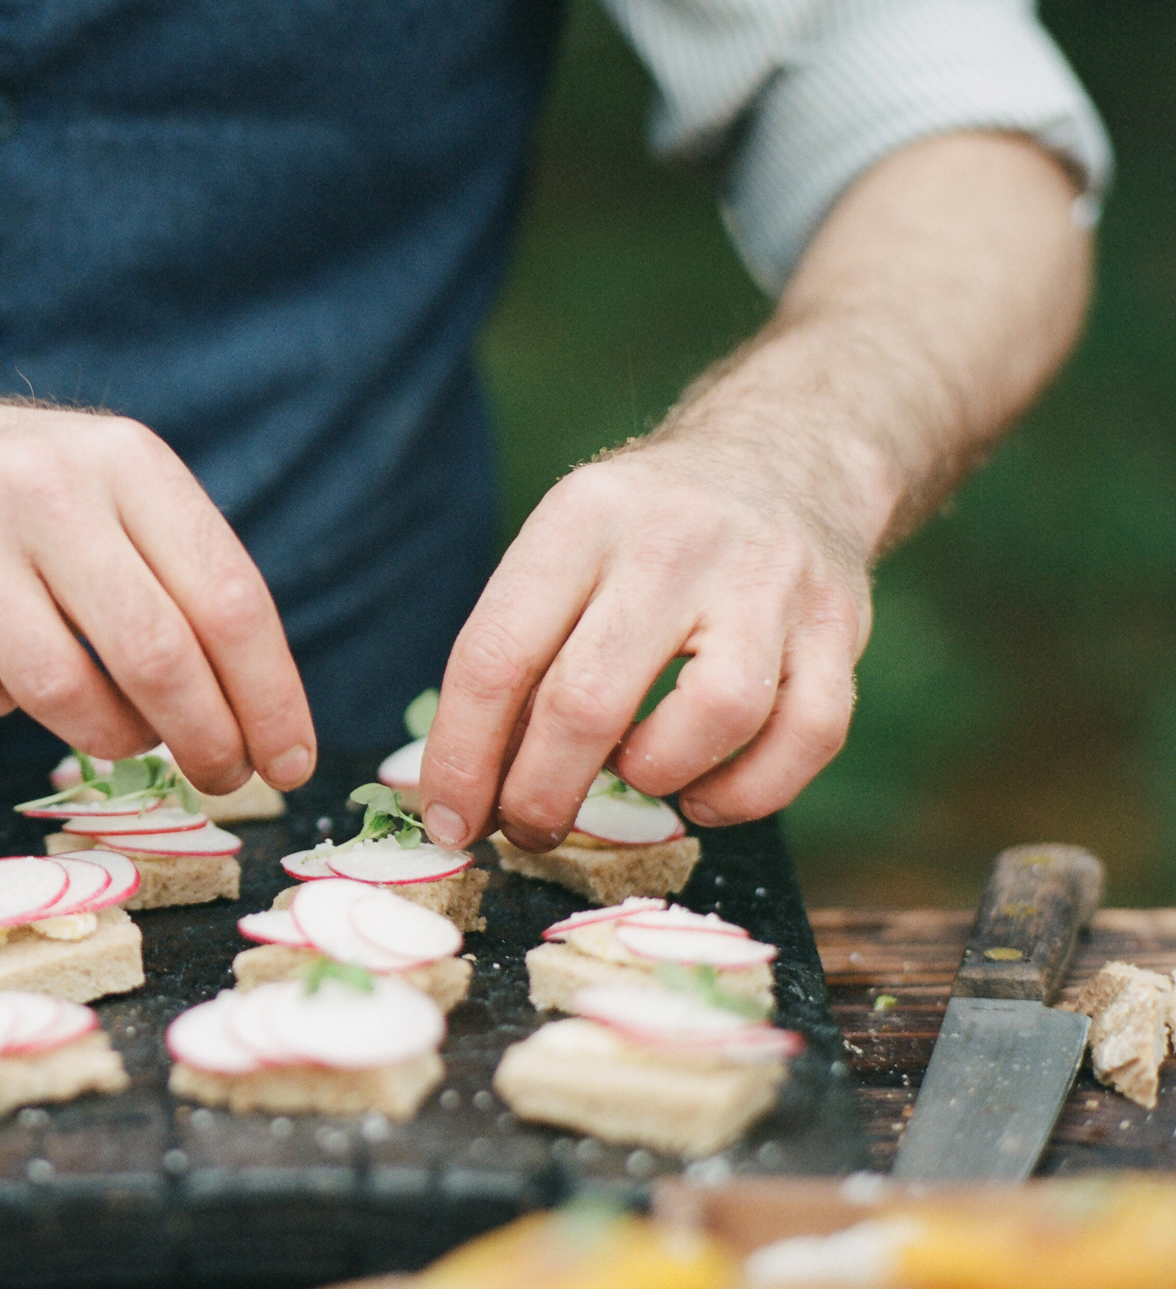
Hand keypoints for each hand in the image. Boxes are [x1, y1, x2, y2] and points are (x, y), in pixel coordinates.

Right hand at [0, 389, 317, 795]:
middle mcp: (43, 481)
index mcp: (123, 457)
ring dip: (105, 735)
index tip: (290, 759)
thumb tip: (257, 719)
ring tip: (115, 728)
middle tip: (220, 776)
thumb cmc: (18, 495)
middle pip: (155, 654)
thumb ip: (177, 577)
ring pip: (60, 690)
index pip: (226, 596)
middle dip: (205, 739)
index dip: (270, 695)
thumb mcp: (108, 491)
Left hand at [417, 430, 876, 850]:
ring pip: (713, 719)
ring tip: (631, 778)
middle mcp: (673, 542)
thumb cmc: (639, 536)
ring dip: (655, 780)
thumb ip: (513, 653)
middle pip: (588, 701)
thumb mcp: (562, 549)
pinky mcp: (839, 625)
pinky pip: (804, 738)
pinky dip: (747, 793)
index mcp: (581, 518)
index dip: (463, 757)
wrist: (779, 459)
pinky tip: (703, 791)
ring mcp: (766, 582)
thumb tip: (461, 789)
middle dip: (541, 794)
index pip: (497, 654)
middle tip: (528, 828)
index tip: (448, 819)